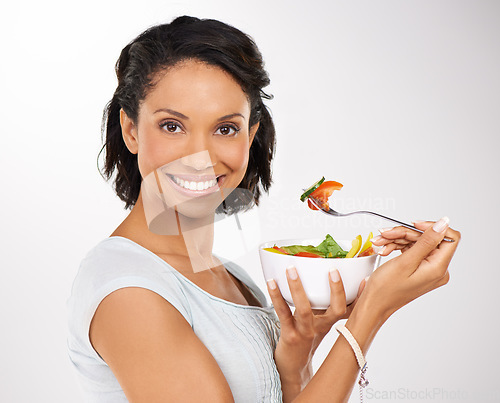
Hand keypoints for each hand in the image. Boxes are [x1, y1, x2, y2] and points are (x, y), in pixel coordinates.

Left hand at [266, 267, 365, 392]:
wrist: (292, 367)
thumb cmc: (305, 338)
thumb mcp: (318, 321)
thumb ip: (322, 303)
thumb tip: (322, 278)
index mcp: (329, 322)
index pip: (349, 309)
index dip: (359, 296)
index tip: (366, 280)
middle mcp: (321, 327)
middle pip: (335, 310)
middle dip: (337, 290)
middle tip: (334, 270)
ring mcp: (305, 332)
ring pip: (304, 308)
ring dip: (297, 287)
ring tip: (291, 269)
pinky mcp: (289, 335)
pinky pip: (283, 312)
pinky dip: (276, 296)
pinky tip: (271, 282)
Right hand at [362, 217, 459, 317]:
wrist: (374, 304)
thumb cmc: (386, 290)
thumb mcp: (406, 261)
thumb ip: (426, 241)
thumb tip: (443, 223)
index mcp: (438, 268)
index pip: (449, 237)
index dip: (432, 227)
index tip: (414, 224)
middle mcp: (436, 269)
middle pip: (428, 238)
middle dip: (405, 234)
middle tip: (387, 234)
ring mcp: (427, 269)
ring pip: (416, 242)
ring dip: (397, 239)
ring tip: (381, 242)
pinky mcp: (418, 269)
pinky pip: (411, 249)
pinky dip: (397, 246)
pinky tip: (384, 248)